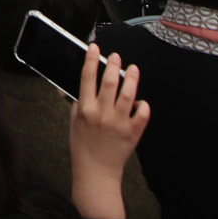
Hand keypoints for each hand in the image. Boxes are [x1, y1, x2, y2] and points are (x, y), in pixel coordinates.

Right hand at [68, 46, 147, 218]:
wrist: (95, 171)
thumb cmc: (83, 145)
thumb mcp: (74, 121)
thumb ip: (78, 102)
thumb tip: (78, 84)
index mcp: (85, 109)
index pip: (87, 77)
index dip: (91, 60)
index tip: (95, 47)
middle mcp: (101, 114)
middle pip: (109, 82)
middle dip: (113, 65)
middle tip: (116, 56)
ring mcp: (118, 123)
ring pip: (128, 94)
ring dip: (131, 79)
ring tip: (133, 69)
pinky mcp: (132, 133)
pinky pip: (142, 114)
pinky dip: (143, 105)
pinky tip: (141, 101)